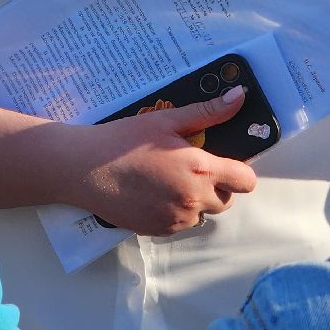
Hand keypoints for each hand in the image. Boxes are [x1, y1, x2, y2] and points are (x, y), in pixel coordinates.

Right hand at [66, 87, 258, 235]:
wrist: (84, 169)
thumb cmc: (124, 140)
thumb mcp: (165, 120)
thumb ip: (207, 112)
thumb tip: (239, 97)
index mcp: (200, 171)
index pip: (245, 181)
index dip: (239, 169)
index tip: (223, 158)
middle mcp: (193, 201)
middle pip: (226, 200)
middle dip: (217, 184)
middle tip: (190, 165)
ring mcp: (176, 220)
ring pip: (202, 213)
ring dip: (195, 199)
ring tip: (167, 177)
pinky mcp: (158, 231)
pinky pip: (180, 223)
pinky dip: (174, 210)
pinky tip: (152, 191)